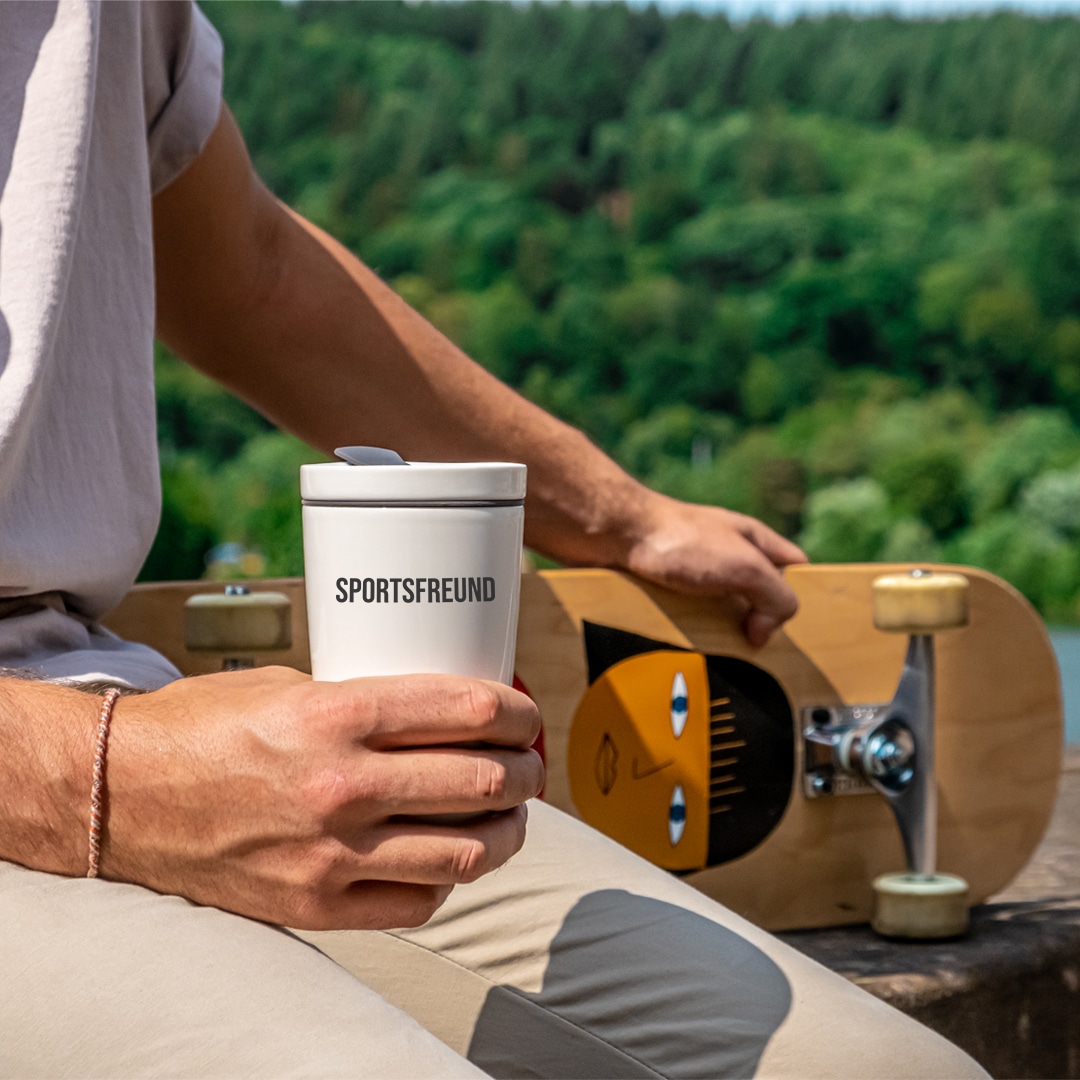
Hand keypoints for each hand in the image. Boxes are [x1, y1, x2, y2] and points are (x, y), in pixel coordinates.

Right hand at [102, 667, 542, 930]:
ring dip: (507, 831)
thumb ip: (369, 702)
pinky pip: (417, 902)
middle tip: (531, 764)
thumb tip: (445, 714)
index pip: (466, 709)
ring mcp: (330, 854)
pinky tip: (451, 856)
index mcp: (337, 714)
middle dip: (526, 771)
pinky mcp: (316, 905)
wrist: (123, 794)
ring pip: (465, 852)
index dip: (517, 710)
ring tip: (512, 816)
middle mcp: (341, 785)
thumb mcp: (291, 682)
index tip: (526, 713)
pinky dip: (449, 878)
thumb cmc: (206, 726)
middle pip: (480, 783)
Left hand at [623, 493, 808, 647]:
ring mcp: (697, 572)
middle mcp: (727, 554)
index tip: (796, 626)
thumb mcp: (745, 566)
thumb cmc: (678, 538)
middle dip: (758, 621)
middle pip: (758, 596)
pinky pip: (690, 618)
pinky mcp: (668, 588)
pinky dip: (692, 633)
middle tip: (754, 643)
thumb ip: (775, 596)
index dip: (800, 596)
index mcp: (754, 540)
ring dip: (723, 632)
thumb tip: (766, 632)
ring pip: (723, 612)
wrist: (613, 535)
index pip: (795, 570)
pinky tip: (688, 641)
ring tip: (720, 646)